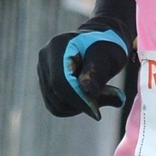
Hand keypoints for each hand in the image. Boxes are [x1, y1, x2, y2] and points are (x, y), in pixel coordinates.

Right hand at [39, 0, 136, 119]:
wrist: (101, 43)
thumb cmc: (107, 48)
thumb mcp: (107, 58)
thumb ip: (96, 73)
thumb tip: (87, 92)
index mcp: (57, 46)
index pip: (60, 82)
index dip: (77, 100)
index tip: (97, 113)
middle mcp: (45, 57)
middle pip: (56, 94)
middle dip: (82, 103)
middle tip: (112, 98)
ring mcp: (43, 70)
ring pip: (55, 104)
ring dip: (80, 107)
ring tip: (104, 95)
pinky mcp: (45, 82)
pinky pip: (55, 106)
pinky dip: (74, 108)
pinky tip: (91, 98)